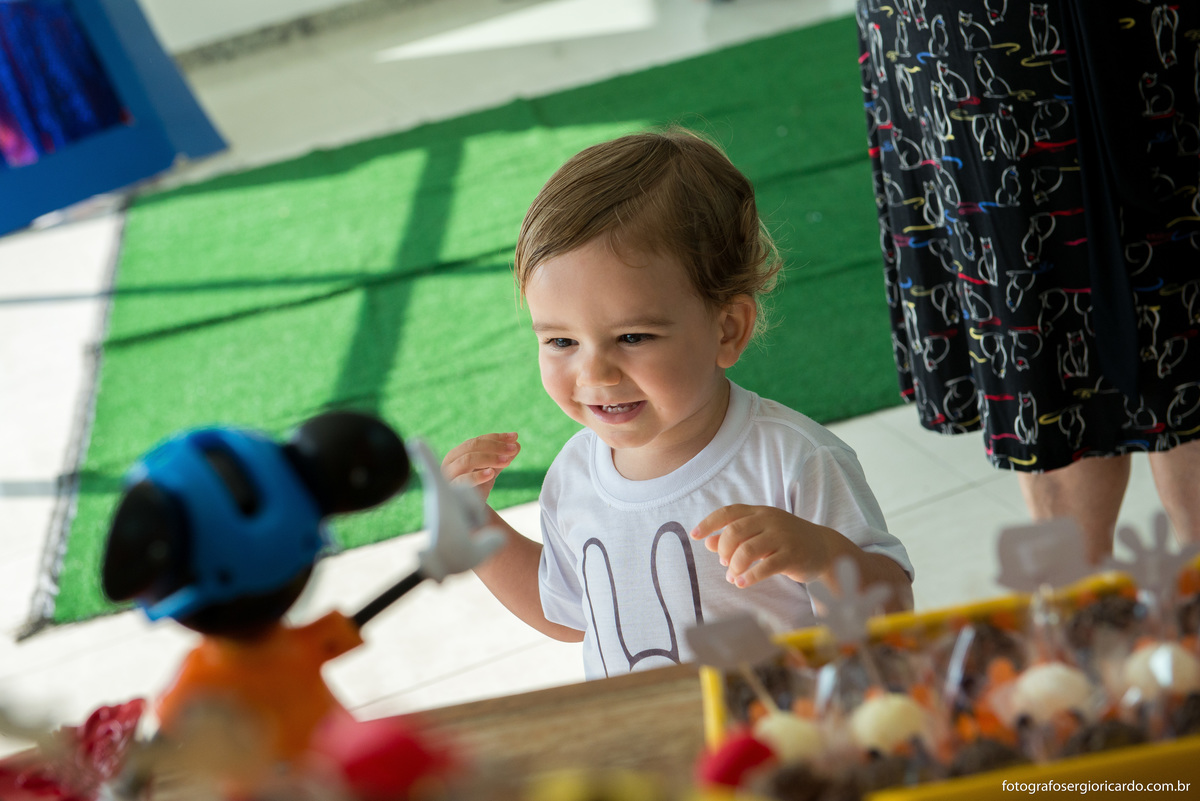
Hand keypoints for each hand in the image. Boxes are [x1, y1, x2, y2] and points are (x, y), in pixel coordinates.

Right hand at [440, 432, 519, 500]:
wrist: (468, 514)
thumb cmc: (477, 488)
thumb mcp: (491, 470)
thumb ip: (502, 458)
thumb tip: (517, 444)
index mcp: (458, 454)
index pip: (477, 440)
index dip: (497, 437)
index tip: (515, 437)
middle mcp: (450, 462)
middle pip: (472, 446)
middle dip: (495, 446)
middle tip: (514, 448)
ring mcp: (449, 476)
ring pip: (467, 460)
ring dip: (489, 458)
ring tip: (507, 461)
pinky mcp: (451, 491)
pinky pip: (462, 481)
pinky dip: (477, 475)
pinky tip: (491, 473)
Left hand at [690, 504, 833, 587]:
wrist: (824, 549)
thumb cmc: (786, 542)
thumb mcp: (760, 535)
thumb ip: (735, 538)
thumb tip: (708, 542)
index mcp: (760, 512)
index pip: (729, 512)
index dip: (709, 523)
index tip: (694, 535)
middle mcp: (770, 520)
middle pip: (735, 531)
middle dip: (724, 549)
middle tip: (723, 563)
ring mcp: (782, 537)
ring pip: (747, 549)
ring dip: (734, 565)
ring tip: (733, 576)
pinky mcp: (792, 555)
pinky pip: (765, 567)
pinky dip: (749, 577)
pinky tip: (741, 583)